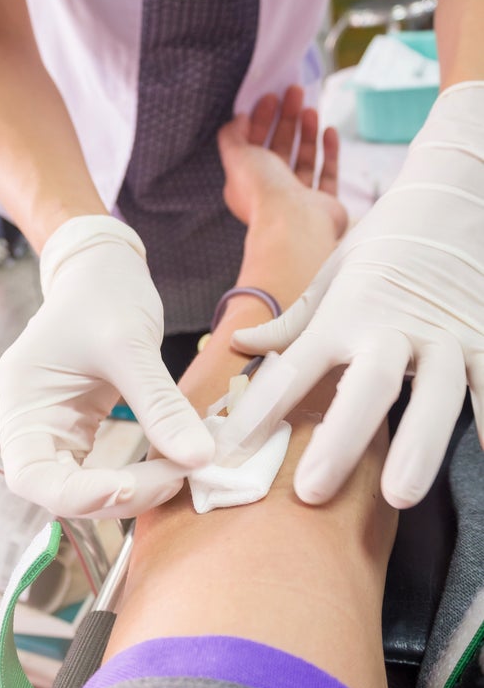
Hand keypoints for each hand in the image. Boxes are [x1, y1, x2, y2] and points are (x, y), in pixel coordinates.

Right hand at [0, 216, 213, 518]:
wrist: (103, 270)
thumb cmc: (104, 295)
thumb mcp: (131, 345)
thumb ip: (161, 405)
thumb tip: (201, 458)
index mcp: (21, 400)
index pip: (29, 475)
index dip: (77, 494)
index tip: (130, 485)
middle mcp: (29, 422)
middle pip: (56, 489)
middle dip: (116, 495)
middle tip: (174, 477)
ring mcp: (53, 428)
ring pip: (82, 487)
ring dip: (131, 491)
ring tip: (179, 471)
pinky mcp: (79, 429)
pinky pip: (100, 470)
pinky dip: (135, 477)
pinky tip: (169, 464)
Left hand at [215, 83, 483, 508]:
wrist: (458, 192)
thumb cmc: (387, 238)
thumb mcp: (332, 272)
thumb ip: (290, 320)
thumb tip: (240, 348)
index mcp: (344, 312)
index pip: (294, 370)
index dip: (259, 414)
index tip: (230, 454)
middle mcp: (391, 327)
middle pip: (364, 388)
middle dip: (338, 440)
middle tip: (313, 490)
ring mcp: (445, 333)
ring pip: (435, 395)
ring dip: (417, 446)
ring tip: (399, 495)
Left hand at [219, 85, 340, 227]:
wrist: (296, 223)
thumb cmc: (263, 191)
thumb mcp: (236, 157)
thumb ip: (232, 136)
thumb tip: (239, 119)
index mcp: (248, 185)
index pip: (254, 146)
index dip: (260, 120)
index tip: (270, 97)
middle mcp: (273, 193)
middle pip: (280, 149)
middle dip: (286, 119)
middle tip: (294, 92)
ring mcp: (300, 200)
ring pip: (303, 160)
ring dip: (306, 132)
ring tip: (310, 108)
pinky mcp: (324, 204)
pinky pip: (327, 174)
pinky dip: (328, 152)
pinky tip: (329, 130)